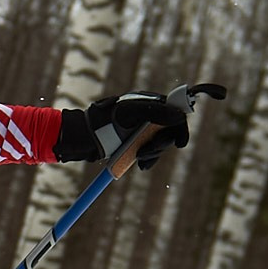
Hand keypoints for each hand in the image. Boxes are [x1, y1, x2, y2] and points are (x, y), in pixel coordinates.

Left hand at [56, 91, 194, 168]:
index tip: (180, 143)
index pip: (175, 112)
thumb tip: (180, 116)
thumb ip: (156, 112)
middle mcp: (150, 116)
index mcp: (151, 103)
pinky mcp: (137, 143)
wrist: (86, 135)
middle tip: (146, 151)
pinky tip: (140, 165)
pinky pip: (150, 153)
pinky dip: (147, 160)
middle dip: (161, 144)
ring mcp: (143, 130)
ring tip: (137, 158)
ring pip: (160, 145)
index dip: (181, 127)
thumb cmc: (106, 118)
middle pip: (170, 132)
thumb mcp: (131, 112)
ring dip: (152, 154)